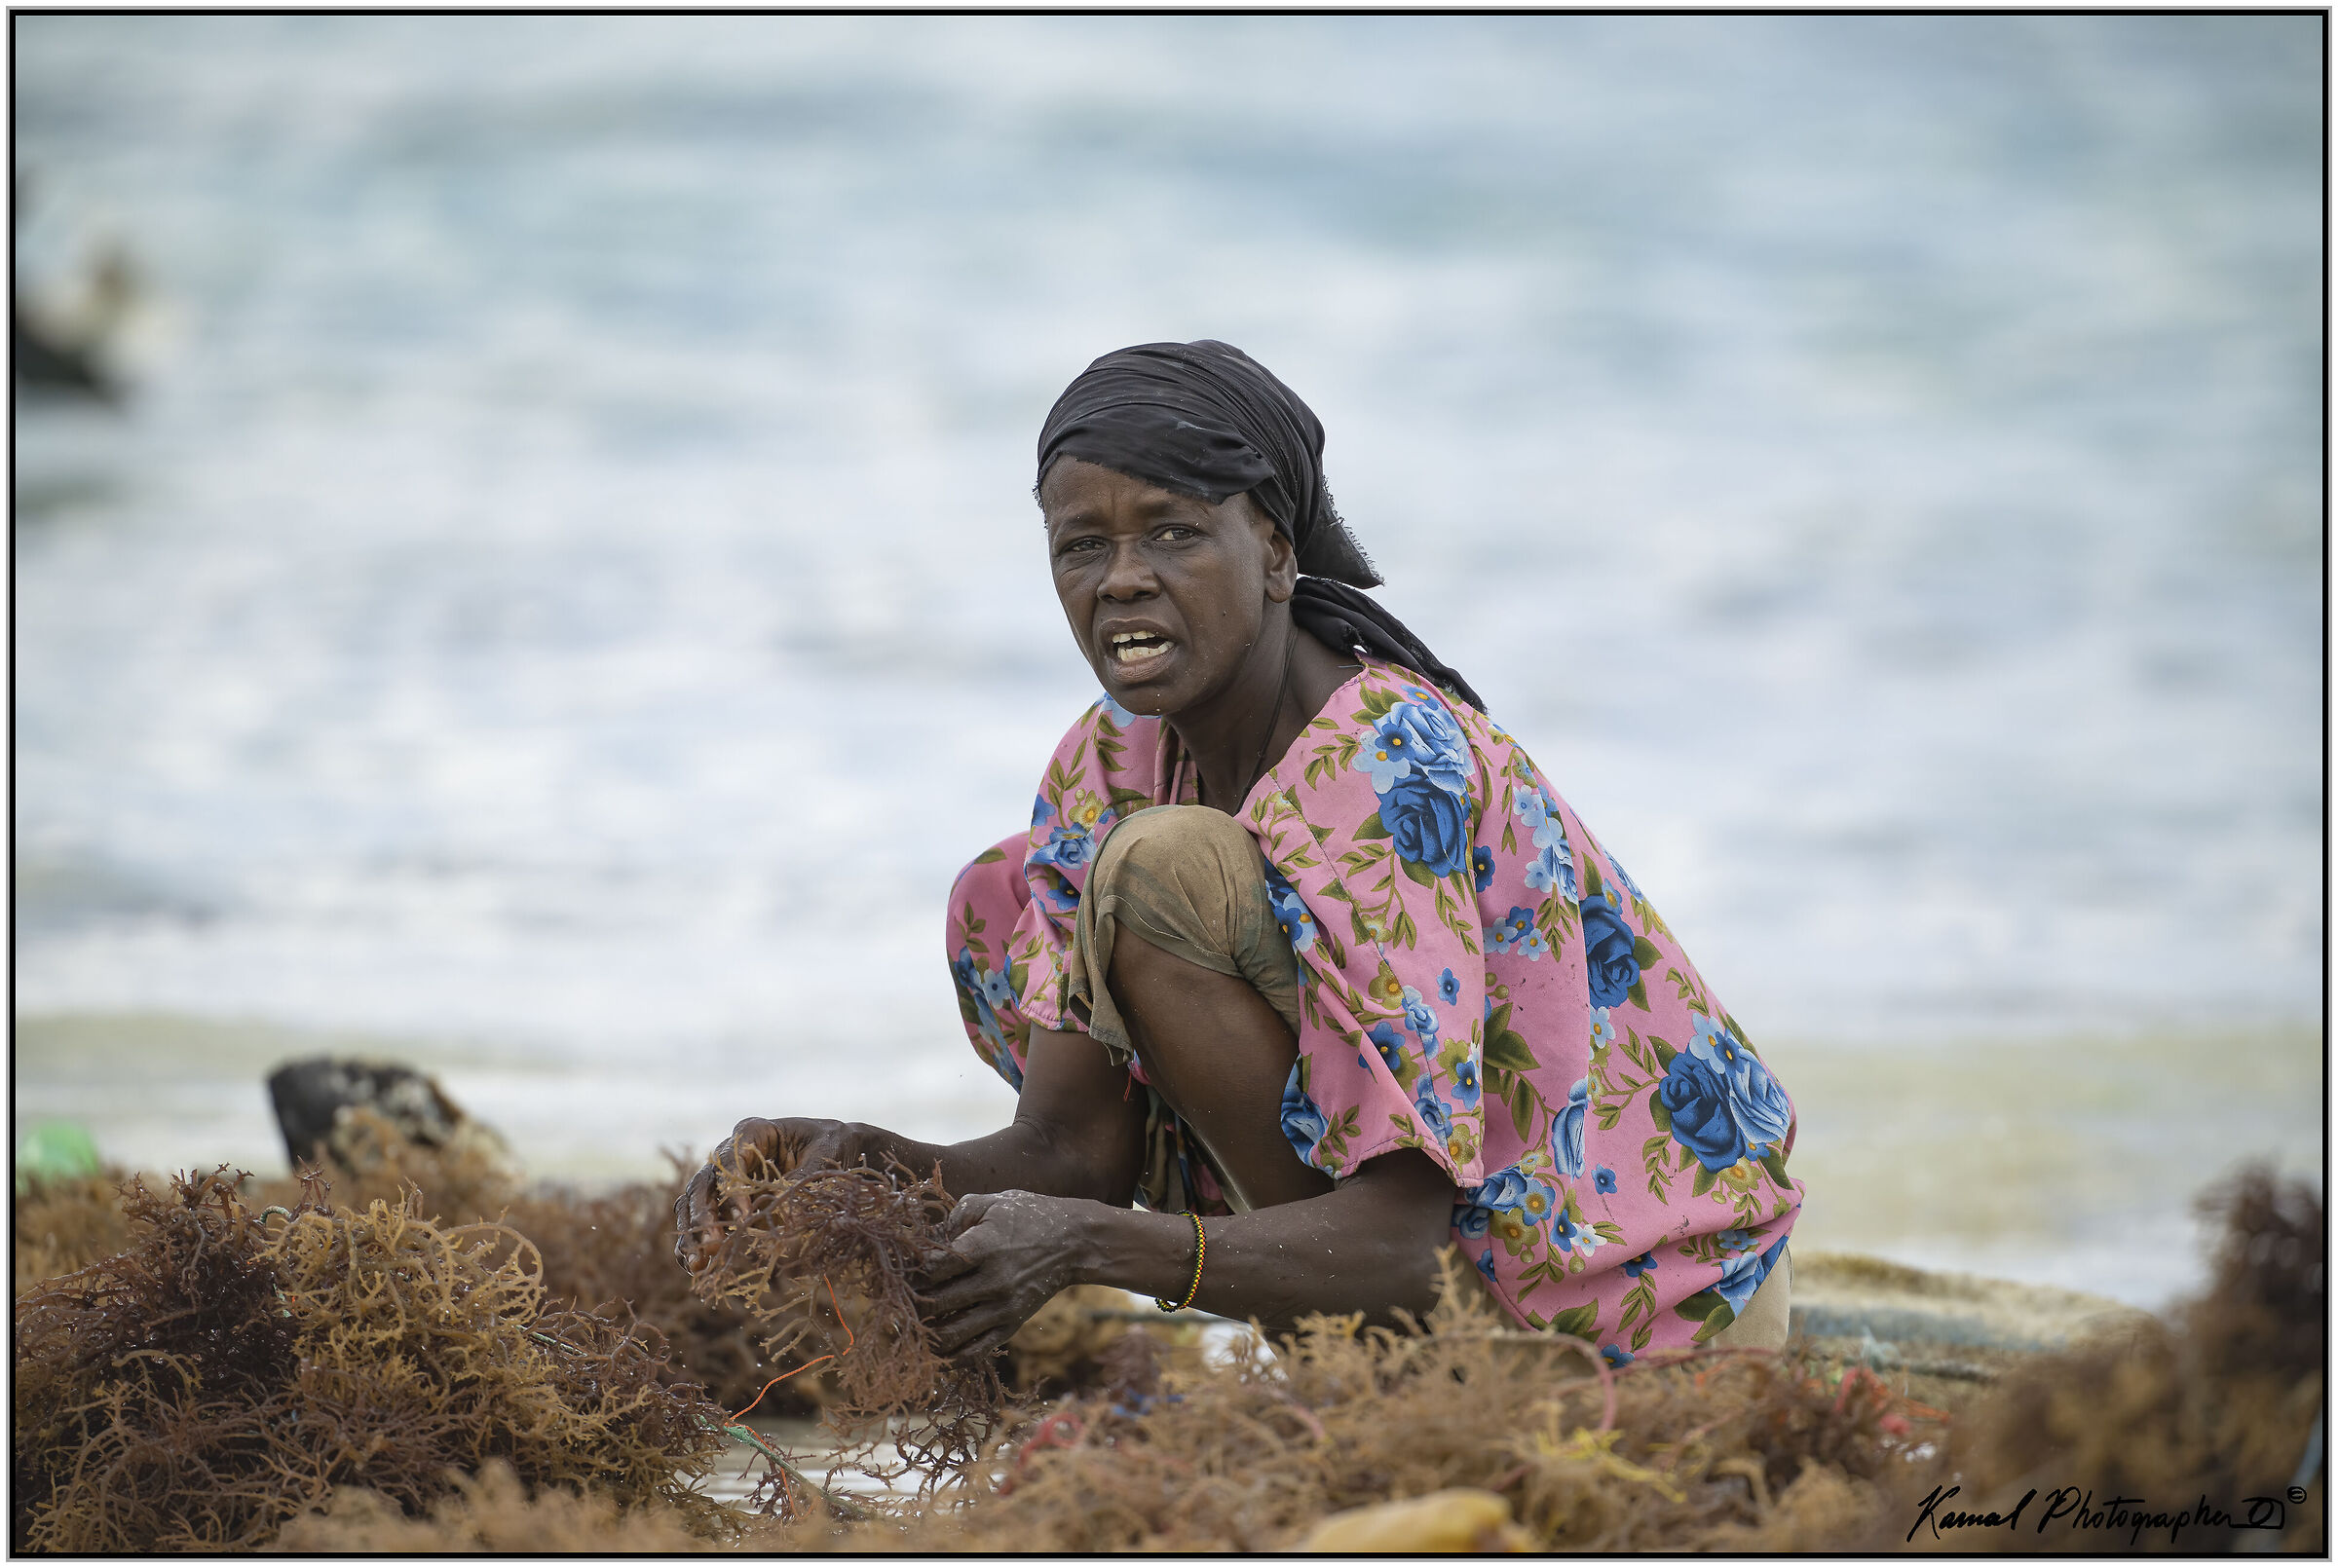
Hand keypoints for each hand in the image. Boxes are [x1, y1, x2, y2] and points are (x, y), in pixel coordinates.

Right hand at [671, 1116, 901, 1272]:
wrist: (839, 1148)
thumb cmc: (832, 1145)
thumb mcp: (823, 1158)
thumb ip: (802, 1184)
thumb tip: (787, 1222)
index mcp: (752, 1132)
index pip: (729, 1162)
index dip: (732, 1191)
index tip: (743, 1219)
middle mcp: (731, 1154)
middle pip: (704, 1183)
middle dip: (704, 1216)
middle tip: (713, 1246)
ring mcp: (725, 1178)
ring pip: (694, 1203)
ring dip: (693, 1234)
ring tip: (697, 1264)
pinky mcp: (727, 1200)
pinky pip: (703, 1219)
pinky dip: (697, 1241)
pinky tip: (696, 1266)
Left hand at [916, 1189, 1090, 1360]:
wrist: (1073, 1242)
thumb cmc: (1027, 1216)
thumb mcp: (990, 1203)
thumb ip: (954, 1217)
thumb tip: (923, 1240)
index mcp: (984, 1247)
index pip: (932, 1269)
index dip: (910, 1271)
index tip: (900, 1268)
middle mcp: (993, 1281)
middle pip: (935, 1304)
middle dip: (911, 1302)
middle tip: (898, 1297)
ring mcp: (1003, 1308)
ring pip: (950, 1334)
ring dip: (925, 1332)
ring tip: (914, 1322)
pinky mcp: (1012, 1324)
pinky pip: (975, 1352)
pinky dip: (950, 1357)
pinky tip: (936, 1349)